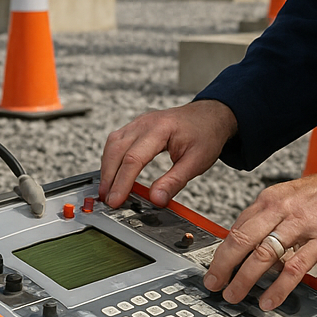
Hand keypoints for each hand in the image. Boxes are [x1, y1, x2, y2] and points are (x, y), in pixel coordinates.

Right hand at [99, 100, 236, 207]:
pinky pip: (117, 141)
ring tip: (106, 190)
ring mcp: (139, 122)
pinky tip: (112, 173)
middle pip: (117, 150)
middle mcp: (146, 122)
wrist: (210, 115)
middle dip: (109, 177)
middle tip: (106, 200)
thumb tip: (156, 199)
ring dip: (107, 168)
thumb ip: (174, 181)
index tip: (116, 200)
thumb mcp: (197, 162)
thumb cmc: (205, 134)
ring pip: (113, 144)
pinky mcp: (137, 126)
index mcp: (161, 129)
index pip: (134, 158)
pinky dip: (111, 158)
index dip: (122, 182)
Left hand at [202, 161, 316, 310]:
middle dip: (223, 266)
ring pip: (264, 254)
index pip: (236, 227)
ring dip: (245, 279)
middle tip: (214, 284)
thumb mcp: (287, 197)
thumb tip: (243, 240)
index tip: (213, 269)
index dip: (221, 251)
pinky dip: (279, 287)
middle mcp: (280, 210)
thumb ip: (266, 218)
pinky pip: (295, 267)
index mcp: (269, 200)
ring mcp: (301, 224)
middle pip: (242, 239)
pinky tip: (269, 300)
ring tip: (235, 295)